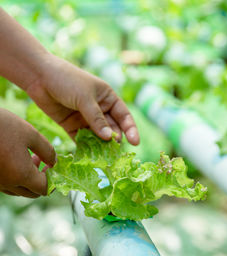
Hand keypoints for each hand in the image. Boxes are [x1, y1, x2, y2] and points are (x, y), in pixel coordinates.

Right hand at [0, 108, 55, 196]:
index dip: (54, 179)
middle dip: (42, 179)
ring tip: (31, 156)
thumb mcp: (31, 134)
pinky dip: (15, 176)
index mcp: (21, 175)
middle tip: (43, 159)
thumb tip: (55, 162)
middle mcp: (7, 184)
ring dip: (28, 178)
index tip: (54, 164)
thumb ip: (47, 151)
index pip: (45, 189)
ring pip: (18, 189)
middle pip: (32, 192)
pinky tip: (15, 157)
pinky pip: (6, 184)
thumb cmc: (2, 126)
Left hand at [25, 54, 139, 144]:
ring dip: (101, 145)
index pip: (124, 116)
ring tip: (103, 156)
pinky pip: (82, 139)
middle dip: (114, 139)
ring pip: (97, 135)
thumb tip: (109, 138)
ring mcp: (85, 118)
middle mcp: (99, 109)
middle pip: (112, 128)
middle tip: (115, 150)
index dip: (131, 129)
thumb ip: (97, 119)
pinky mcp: (72, 125)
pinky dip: (86, 147)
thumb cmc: (67, 80)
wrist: (39, 76)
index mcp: (108, 98)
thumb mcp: (85, 98)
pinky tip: (89, 155)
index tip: (136, 142)